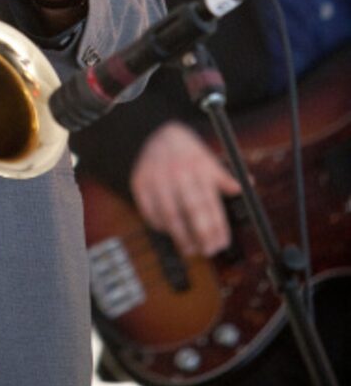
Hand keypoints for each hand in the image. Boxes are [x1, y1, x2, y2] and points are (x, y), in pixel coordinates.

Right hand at [130, 123, 241, 255]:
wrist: (160, 134)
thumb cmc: (189, 154)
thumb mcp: (209, 160)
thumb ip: (225, 177)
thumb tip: (246, 185)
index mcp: (198, 168)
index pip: (210, 203)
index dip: (217, 227)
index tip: (222, 243)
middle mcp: (177, 173)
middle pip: (191, 211)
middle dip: (201, 236)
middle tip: (208, 251)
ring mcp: (156, 178)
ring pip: (169, 215)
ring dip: (180, 237)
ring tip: (190, 248)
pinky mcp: (140, 183)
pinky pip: (149, 211)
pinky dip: (160, 226)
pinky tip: (170, 232)